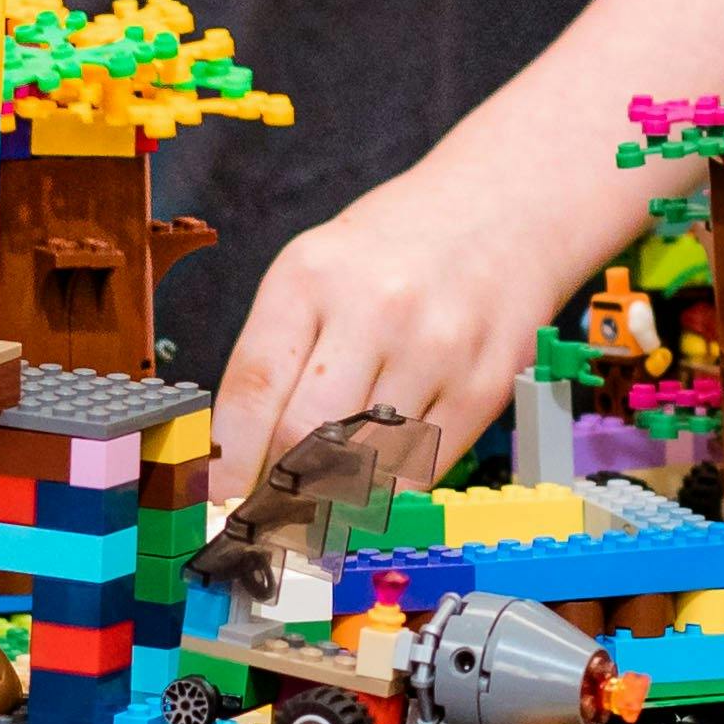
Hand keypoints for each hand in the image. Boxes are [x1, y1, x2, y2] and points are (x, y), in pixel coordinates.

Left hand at [212, 162, 562, 489]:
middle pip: (303, 438)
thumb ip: (275, 356)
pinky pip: (420, 472)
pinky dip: (390, 486)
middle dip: (277, 488)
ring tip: (324, 489)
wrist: (503, 212)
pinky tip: (379, 471)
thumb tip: (239, 461)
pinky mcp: (484, 386)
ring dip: (335, 493)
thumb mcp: (314, 272)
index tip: (219, 499)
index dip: (228, 463)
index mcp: (311, 276)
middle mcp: (375, 309)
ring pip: (363, 466)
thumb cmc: (394, 250)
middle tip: (268, 510)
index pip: (253, 391)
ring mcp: (437, 350)